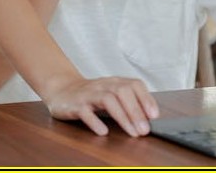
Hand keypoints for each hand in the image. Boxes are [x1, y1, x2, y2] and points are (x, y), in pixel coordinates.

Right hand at [44, 75, 159, 136]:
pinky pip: (85, 112)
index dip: (146, 98)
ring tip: (132, 132)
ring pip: (107, 100)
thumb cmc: (91, 95)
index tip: (154, 116)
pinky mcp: (75, 105)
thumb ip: (128, 102)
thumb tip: (149, 118)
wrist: (61, 90)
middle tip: (144, 130)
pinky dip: (95, 121)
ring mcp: (88, 94)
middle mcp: (103, 85)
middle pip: (122, 92)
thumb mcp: (111, 94)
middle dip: (136, 111)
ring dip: (122, 117)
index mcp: (114, 82)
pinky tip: (103, 131)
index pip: (134, 84)